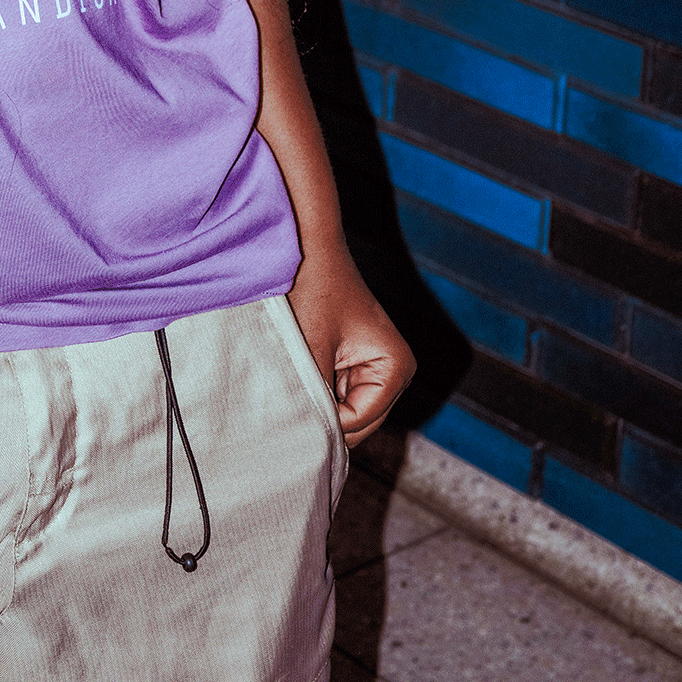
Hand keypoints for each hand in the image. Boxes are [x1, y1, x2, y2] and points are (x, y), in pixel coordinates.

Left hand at [288, 243, 414, 448]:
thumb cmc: (310, 287)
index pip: (357, 421)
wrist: (304, 242)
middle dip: (322, 411)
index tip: (292, 395)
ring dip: (315, 398)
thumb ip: (312, 396)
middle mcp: (393, 371)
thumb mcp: (309, 347)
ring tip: (290, 373)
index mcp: (395, 368)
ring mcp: (374, 366)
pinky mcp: (353, 359)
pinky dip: (313, 385)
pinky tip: (294, 365)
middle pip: (355, 421)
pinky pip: (333, 390)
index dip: (323, 417)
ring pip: (342, 408)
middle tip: (286, 394)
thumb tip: (303, 440)